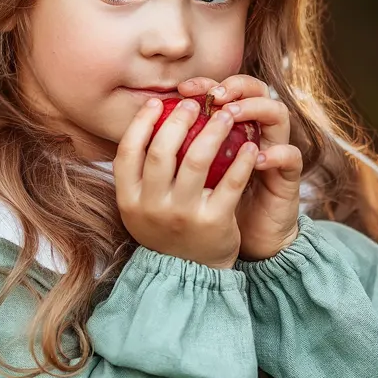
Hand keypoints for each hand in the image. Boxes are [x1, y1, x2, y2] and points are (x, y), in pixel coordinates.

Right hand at [114, 96, 260, 268]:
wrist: (191, 274)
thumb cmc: (167, 229)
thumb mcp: (141, 208)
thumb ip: (141, 174)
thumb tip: (149, 121)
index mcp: (129, 200)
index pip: (127, 153)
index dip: (140, 123)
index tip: (157, 103)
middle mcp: (152, 207)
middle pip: (161, 152)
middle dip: (178, 120)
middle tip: (194, 104)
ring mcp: (183, 215)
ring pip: (197, 160)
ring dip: (213, 131)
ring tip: (226, 115)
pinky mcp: (214, 222)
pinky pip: (230, 182)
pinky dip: (242, 160)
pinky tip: (250, 145)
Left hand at [178, 75, 302, 260]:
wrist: (251, 238)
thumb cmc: (213, 204)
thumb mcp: (196, 174)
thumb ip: (181, 148)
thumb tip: (144, 122)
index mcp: (234, 124)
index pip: (226, 88)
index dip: (207, 83)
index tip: (182, 89)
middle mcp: (258, 129)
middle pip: (255, 89)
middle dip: (232, 87)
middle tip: (211, 95)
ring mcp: (278, 148)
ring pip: (276, 113)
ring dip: (253, 110)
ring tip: (230, 115)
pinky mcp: (289, 175)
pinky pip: (289, 156)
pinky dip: (273, 154)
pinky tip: (254, 156)